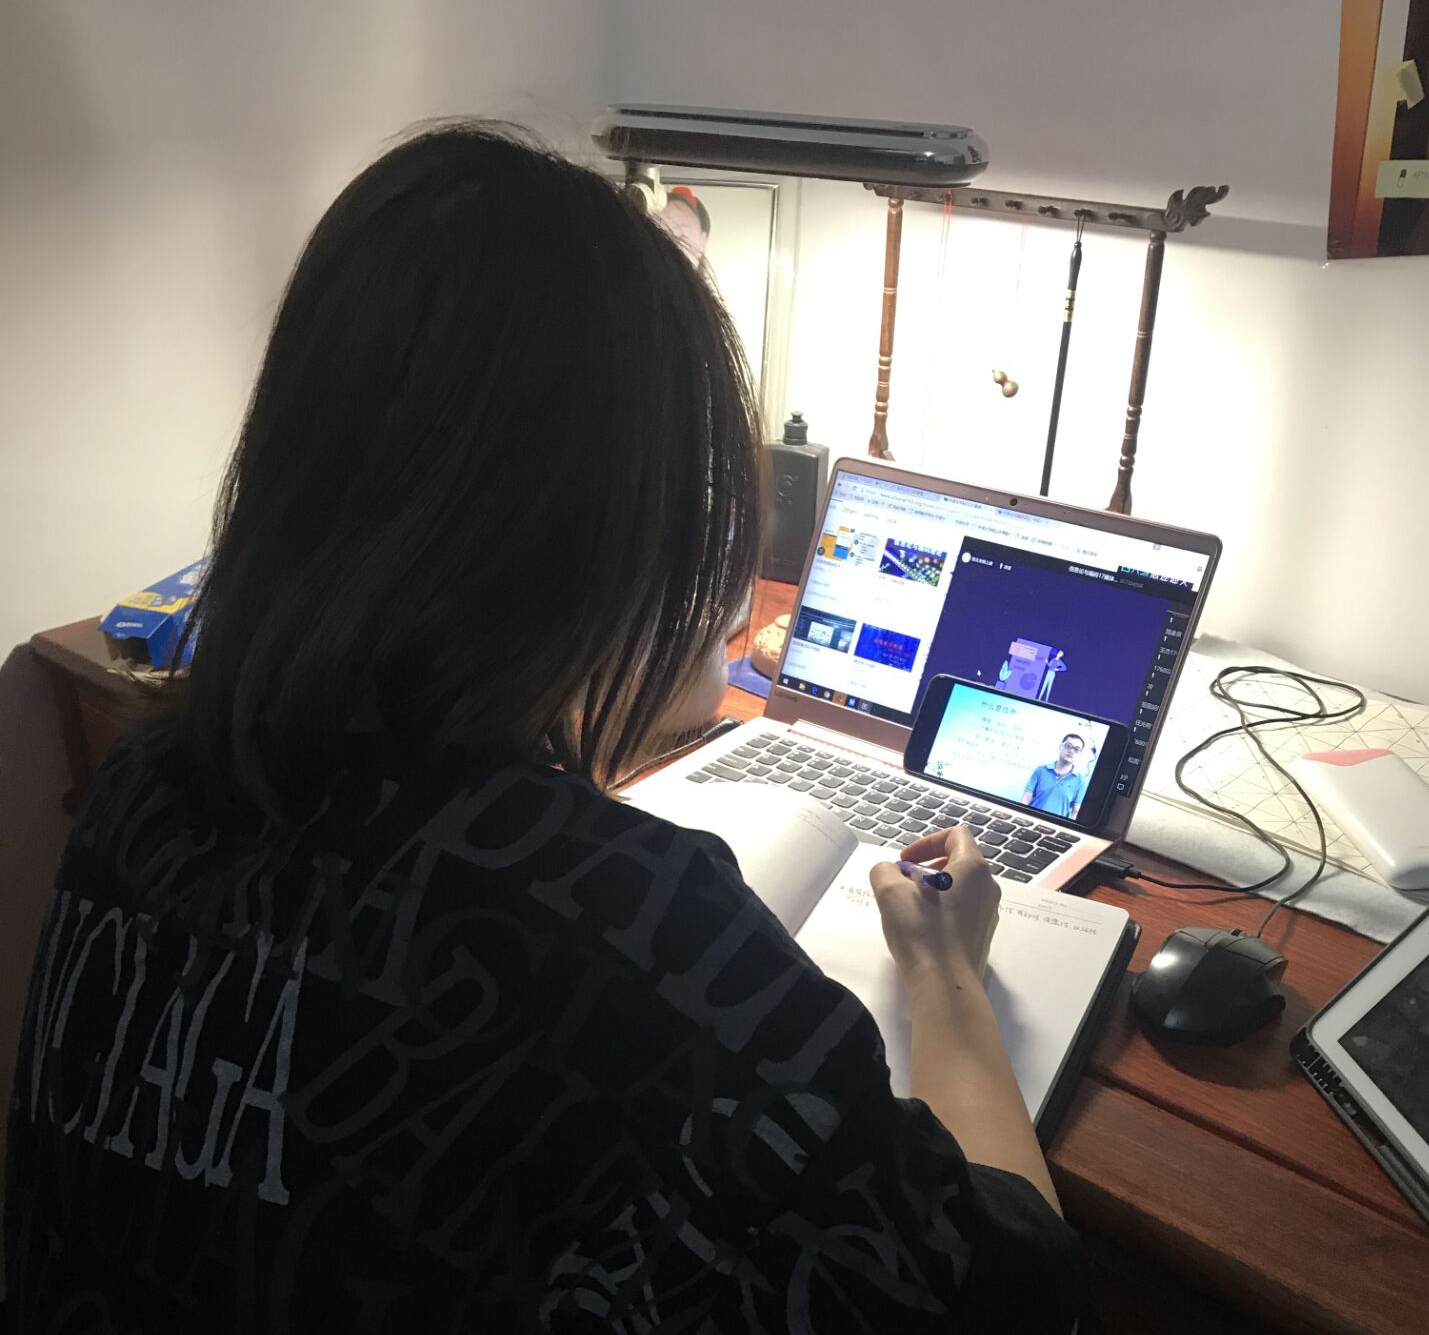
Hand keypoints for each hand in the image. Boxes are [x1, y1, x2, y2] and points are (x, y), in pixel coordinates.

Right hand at [869, 826, 1000, 982]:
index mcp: (973, 868)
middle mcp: (988, 887)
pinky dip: (942, 910)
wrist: (945, 985)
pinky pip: (962, 911)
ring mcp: (988, 914)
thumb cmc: (921, 932)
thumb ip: (885, 870)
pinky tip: (922, 930)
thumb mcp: (890, 892)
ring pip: (960, 888)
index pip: (955, 836)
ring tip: (909, 908)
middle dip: (926, 867)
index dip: (926, 842)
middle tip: (903, 883)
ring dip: (933, 890)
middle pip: (958, 862)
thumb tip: (891, 873)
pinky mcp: (982, 937)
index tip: (904, 862)